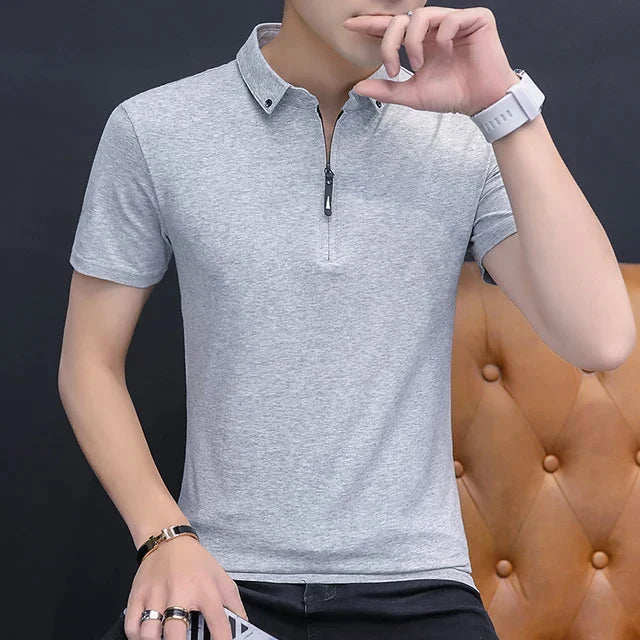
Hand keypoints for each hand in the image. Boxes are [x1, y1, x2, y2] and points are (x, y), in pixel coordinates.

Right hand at [124, 535, 247, 639]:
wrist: (168, 540)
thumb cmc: (196, 563)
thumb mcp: (221, 577)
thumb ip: (234, 605)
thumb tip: (243, 629)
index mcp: (205, 589)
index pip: (218, 624)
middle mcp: (179, 592)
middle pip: (175, 632)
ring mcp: (155, 595)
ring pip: (149, 633)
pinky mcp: (137, 595)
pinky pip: (131, 627)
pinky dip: (137, 638)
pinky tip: (149, 637)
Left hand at [342, 6, 520, 115]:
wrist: (481, 101)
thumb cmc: (452, 95)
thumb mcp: (412, 94)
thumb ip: (386, 90)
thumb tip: (357, 87)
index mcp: (421, 41)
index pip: (393, 27)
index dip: (372, 24)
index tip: (350, 26)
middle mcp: (435, 28)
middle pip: (401, 19)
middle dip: (389, 43)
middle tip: (390, 67)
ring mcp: (455, 21)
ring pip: (422, 16)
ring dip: (413, 43)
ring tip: (419, 65)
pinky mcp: (475, 19)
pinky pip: (450, 19)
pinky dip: (442, 38)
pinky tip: (447, 54)